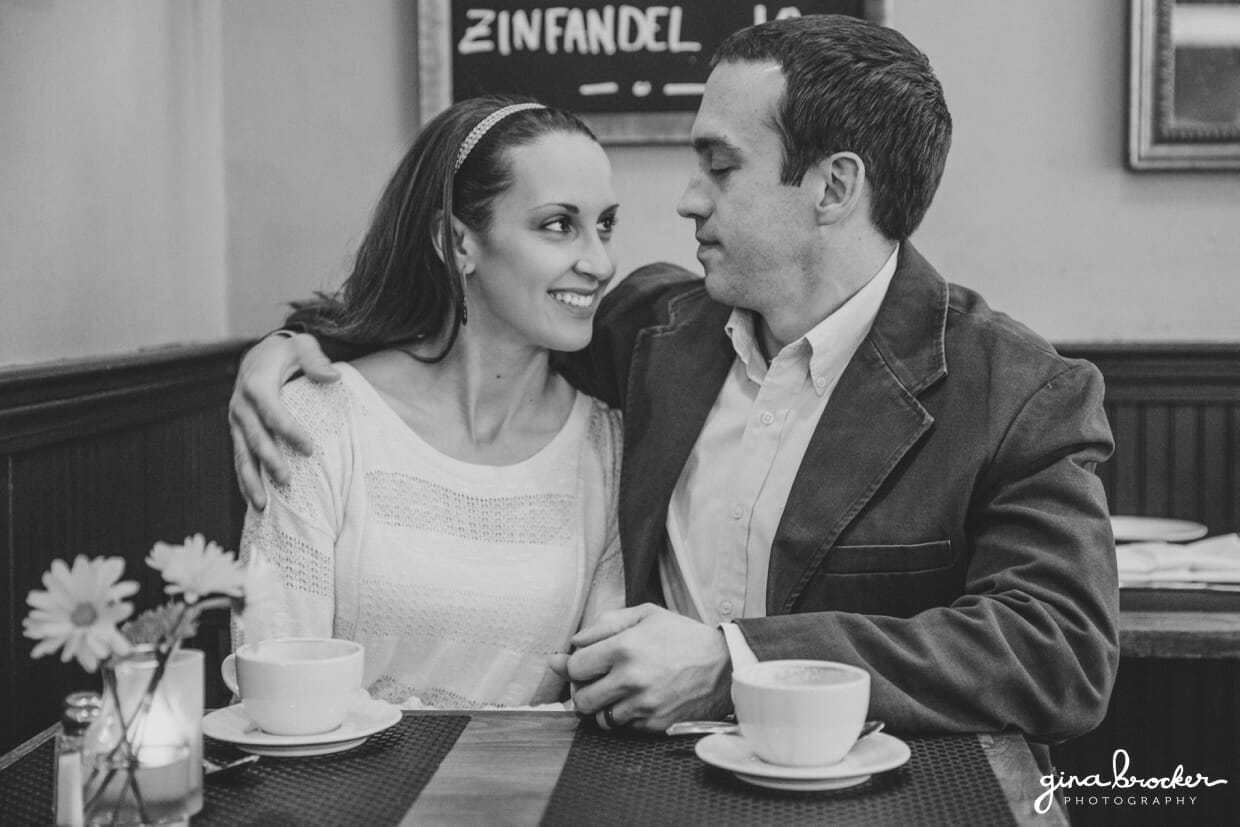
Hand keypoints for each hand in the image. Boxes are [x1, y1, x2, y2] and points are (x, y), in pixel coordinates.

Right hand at [228, 332, 338, 508]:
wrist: (260, 353)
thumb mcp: (303, 346)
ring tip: (263, 505)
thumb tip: (334, 376)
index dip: (290, 432)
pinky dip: (245, 479)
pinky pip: (239, 457)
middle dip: (269, 461)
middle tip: (287, 481)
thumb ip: (316, 360)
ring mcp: (236, 420)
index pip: (273, 413)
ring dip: (250, 480)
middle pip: (255, 438)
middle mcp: (241, 405)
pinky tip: (256, 500)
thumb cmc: (287, 351)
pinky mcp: (236, 430)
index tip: (310, 449)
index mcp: (257, 385)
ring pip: (241, 454)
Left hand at [552, 604, 732, 732]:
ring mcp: (642, 705)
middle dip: (584, 690)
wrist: (724, 667)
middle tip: (598, 681)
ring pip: (600, 718)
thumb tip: (574, 642)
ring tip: (619, 692)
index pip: (575, 668)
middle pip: (581, 699)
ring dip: (604, 707)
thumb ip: (605, 624)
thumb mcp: (647, 615)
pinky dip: (626, 717)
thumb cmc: (684, 637)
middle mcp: (630, 679)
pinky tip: (639, 701)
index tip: (585, 664)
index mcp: (623, 648)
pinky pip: (624, 727)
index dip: (576, 666)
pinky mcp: (654, 724)